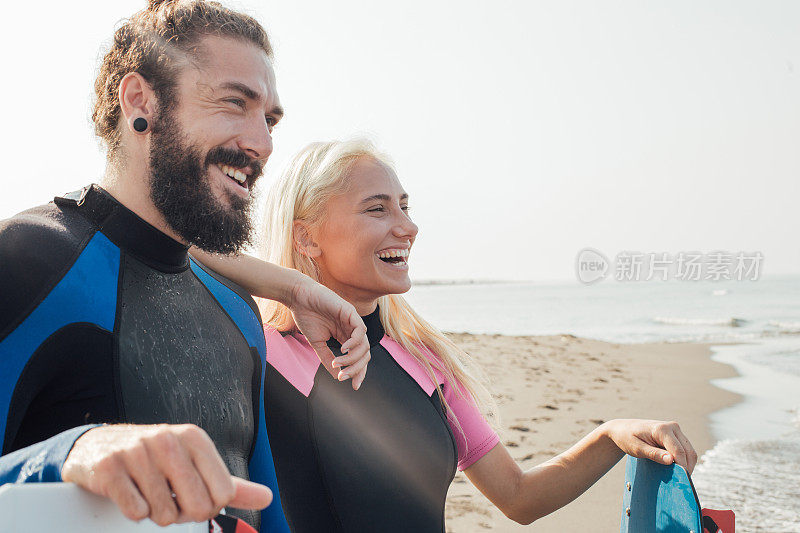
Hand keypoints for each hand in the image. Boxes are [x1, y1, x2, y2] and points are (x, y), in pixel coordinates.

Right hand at [61, 424, 271, 525]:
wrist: (98, 447)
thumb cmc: (157, 459)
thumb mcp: (196, 464)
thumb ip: (231, 485)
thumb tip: (267, 498)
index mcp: (195, 438)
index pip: (223, 493)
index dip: (209, 507)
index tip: (194, 498)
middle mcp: (168, 440)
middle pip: (197, 506)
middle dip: (184, 514)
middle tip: (170, 500)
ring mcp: (137, 452)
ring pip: (164, 513)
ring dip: (156, 513)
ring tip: (148, 493)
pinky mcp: (109, 468)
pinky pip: (135, 511)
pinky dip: (133, 511)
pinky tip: (129, 492)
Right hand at [288, 275, 370, 389]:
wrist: (299, 298)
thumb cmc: (307, 317)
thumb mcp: (318, 344)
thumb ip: (327, 358)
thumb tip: (337, 376)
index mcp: (346, 336)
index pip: (359, 357)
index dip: (359, 372)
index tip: (353, 386)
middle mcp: (352, 330)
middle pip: (365, 354)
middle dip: (357, 369)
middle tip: (344, 376)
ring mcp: (353, 321)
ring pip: (364, 345)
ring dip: (352, 358)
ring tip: (338, 362)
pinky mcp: (350, 312)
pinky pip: (361, 331)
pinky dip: (354, 343)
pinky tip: (343, 349)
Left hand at [604, 419, 697, 473]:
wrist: (623, 429)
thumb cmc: (627, 438)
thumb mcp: (637, 449)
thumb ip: (654, 454)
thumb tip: (671, 461)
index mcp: (662, 429)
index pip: (679, 451)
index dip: (682, 467)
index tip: (681, 480)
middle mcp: (672, 427)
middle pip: (688, 451)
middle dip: (687, 467)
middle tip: (681, 482)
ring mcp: (675, 429)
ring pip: (689, 450)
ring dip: (687, 464)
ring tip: (679, 477)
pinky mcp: (675, 434)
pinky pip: (685, 448)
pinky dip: (684, 459)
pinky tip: (676, 468)